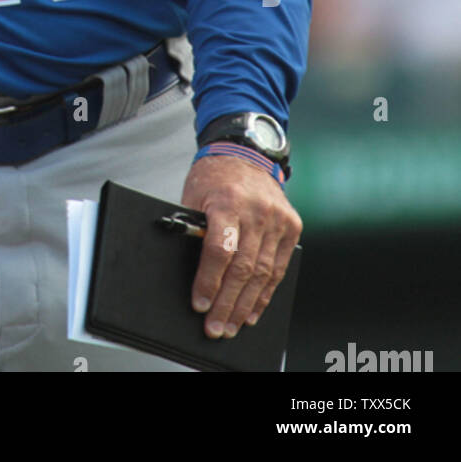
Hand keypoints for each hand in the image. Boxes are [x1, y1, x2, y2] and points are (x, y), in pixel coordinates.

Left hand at [180, 152, 301, 339]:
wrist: (245, 153)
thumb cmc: (214, 177)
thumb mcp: (194, 198)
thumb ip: (195, 230)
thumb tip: (189, 272)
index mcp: (227, 202)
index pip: (219, 251)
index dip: (209, 282)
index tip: (200, 304)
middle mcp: (256, 211)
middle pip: (243, 268)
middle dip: (227, 303)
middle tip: (215, 327)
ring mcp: (277, 219)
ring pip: (263, 273)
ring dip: (246, 305)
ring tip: (232, 325)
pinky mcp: (291, 226)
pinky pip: (279, 267)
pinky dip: (266, 293)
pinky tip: (253, 310)